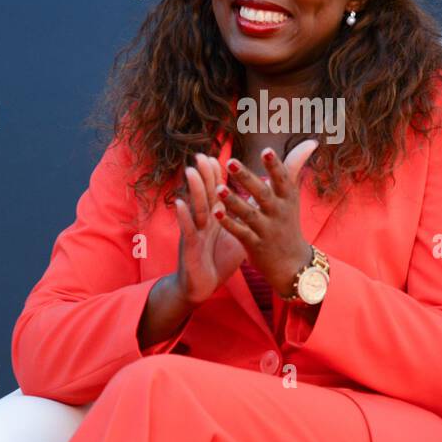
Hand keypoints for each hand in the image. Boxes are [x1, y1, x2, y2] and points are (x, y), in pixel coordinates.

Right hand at [170, 152, 246, 305]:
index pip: (216, 191)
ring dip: (193, 190)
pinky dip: (183, 216)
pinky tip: (180, 204)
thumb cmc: (219, 258)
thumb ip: (246, 217)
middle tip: (202, 155)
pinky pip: (188, 230)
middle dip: (204, 175)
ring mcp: (195, 232)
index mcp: (216, 217)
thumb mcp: (237, 235)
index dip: (216, 175)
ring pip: (195, 208)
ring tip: (191, 172)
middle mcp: (203, 221)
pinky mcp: (190, 247)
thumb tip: (261, 204)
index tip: (218, 156)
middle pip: (204, 194)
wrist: (203, 285)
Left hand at [213, 140, 318, 297]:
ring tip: (218, 188)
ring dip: (233, 201)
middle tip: (230, 161)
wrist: (293, 264)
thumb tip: (311, 141)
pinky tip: (215, 212)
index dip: (275, 165)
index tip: (266, 150)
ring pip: (249, 214)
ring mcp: (267, 230)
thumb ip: (294, 167)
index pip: (282, 179)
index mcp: (287, 198)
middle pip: (262, 194)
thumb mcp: (292, 195)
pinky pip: (240, 232)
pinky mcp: (255, 245)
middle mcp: (278, 212)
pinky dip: (229, 223)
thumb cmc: (288, 222)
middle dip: (247, 177)